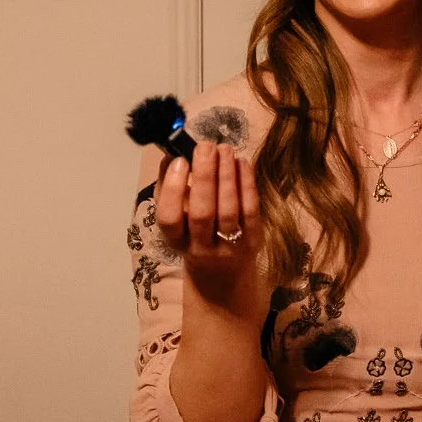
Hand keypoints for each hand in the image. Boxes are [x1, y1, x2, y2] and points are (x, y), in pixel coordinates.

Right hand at [154, 139, 262, 312]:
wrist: (222, 276)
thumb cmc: (193, 236)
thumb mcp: (175, 220)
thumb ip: (168, 190)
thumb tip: (171, 156)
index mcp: (175, 241)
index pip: (169, 218)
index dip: (173, 189)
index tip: (180, 161)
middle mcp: (201, 248)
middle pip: (202, 213)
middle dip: (205, 176)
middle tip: (205, 146)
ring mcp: (230, 247)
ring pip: (229, 210)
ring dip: (227, 175)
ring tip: (224, 148)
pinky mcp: (254, 240)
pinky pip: (251, 209)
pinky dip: (247, 184)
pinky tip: (242, 162)